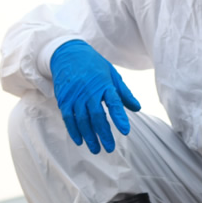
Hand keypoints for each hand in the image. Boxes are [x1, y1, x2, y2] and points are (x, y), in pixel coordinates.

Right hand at [50, 39, 140, 153]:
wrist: (67, 53)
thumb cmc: (94, 65)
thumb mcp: (112, 74)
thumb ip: (124, 93)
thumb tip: (137, 108)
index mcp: (104, 84)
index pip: (114, 102)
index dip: (119, 117)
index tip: (125, 131)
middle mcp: (89, 91)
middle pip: (97, 116)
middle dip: (104, 134)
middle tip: (109, 148)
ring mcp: (75, 96)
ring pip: (82, 120)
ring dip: (89, 136)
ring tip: (96, 149)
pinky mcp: (64, 99)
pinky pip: (68, 118)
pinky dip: (74, 131)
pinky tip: (80, 141)